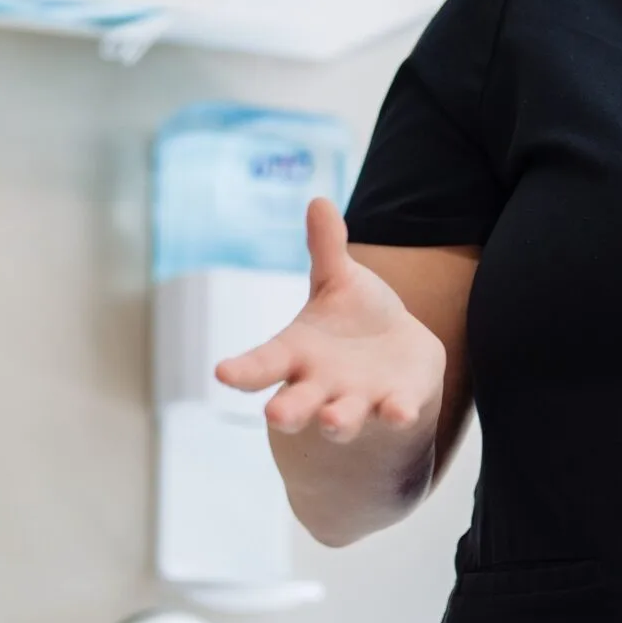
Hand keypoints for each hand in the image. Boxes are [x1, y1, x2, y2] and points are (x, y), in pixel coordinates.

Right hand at [213, 198, 444, 444]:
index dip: (242, 370)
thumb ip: (327, 249)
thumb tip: (318, 200)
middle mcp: (320, 386)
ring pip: (342, 417)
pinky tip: (400, 411)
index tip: (222, 373)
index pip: (263, 363)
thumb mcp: (338, 281)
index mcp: (296, 353)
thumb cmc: (353, 318)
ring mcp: (357, 401)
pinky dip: (397, 414)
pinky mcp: (396, 406)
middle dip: (287, 411)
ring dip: (338, 421)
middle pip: (296, 403)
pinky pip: (395, 414)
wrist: (398, 356)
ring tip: (333, 421)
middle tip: (275, 416)